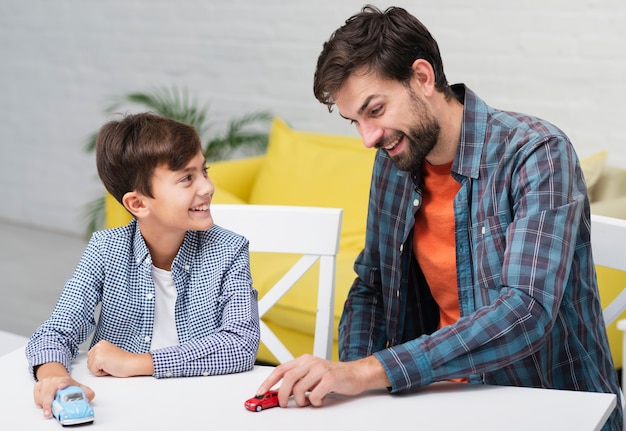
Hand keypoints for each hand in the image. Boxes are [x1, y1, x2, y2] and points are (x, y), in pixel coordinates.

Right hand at [33, 362, 94, 418]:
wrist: (55, 376)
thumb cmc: (65, 383)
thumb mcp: (77, 386)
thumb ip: (86, 392)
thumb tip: (89, 398)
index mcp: (65, 380)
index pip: (65, 381)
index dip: (63, 384)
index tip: (61, 386)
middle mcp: (54, 380)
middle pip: (49, 392)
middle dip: (48, 403)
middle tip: (48, 413)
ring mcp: (45, 383)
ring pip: (42, 397)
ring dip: (45, 405)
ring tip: (49, 409)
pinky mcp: (37, 386)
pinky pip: (37, 398)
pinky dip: (40, 403)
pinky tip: (45, 403)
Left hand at [87, 340, 153, 376]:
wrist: (130, 363)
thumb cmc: (123, 361)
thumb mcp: (108, 353)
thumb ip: (100, 354)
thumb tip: (92, 360)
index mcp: (101, 343)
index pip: (91, 356)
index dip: (100, 362)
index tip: (109, 360)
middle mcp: (98, 345)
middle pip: (89, 362)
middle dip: (98, 366)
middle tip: (110, 363)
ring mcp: (97, 352)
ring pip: (90, 367)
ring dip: (100, 369)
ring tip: (110, 365)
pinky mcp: (98, 359)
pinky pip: (93, 371)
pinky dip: (101, 373)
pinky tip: (109, 368)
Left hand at [255, 354, 389, 407]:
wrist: (356, 374)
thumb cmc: (333, 376)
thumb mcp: (312, 374)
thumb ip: (297, 379)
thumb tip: (278, 392)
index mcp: (304, 360)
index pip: (280, 369)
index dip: (268, 382)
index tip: (259, 393)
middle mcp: (310, 362)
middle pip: (287, 378)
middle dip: (282, 395)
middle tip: (284, 404)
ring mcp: (320, 369)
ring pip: (299, 388)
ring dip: (301, 400)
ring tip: (308, 401)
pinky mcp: (330, 379)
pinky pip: (314, 395)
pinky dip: (315, 402)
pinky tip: (321, 399)